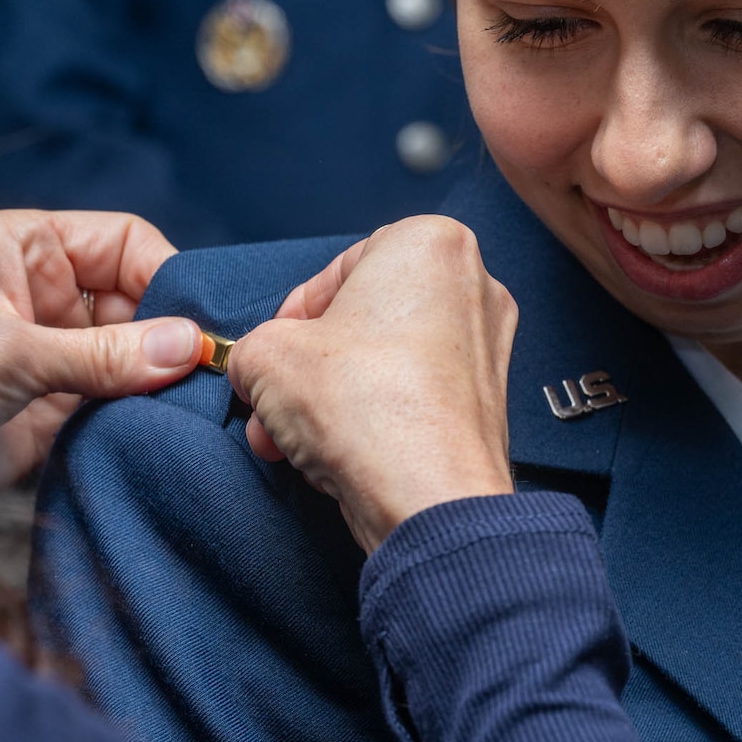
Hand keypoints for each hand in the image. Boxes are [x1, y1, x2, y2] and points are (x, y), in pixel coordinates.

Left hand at [0, 211, 201, 520]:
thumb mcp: (7, 355)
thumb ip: (102, 354)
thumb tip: (187, 346)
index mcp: (22, 247)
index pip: (123, 242)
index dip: (167, 276)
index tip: (203, 323)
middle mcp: (39, 292)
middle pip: (136, 299)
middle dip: (170, 333)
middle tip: (210, 373)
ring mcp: (48, 350)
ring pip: (130, 354)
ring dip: (158, 379)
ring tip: (194, 405)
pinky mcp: (50, 408)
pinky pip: (113, 401)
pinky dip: (138, 413)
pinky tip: (163, 428)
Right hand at [227, 217, 516, 553]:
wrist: (426, 497)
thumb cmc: (360, 405)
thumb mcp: (266, 357)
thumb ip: (253, 348)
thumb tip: (256, 368)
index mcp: (428, 244)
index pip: (336, 272)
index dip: (289, 319)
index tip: (267, 355)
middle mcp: (473, 285)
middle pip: (361, 323)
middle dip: (308, 369)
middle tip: (271, 402)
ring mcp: (489, 347)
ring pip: (384, 365)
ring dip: (329, 400)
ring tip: (288, 439)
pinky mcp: (489, 405)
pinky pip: (412, 398)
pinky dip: (372, 420)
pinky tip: (331, 456)